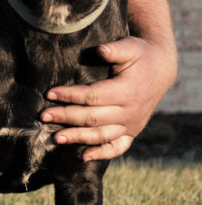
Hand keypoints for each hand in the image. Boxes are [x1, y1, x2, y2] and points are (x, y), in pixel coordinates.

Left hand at [41, 36, 176, 160]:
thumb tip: (100, 50)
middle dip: (66, 117)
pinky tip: (84, 157)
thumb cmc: (141, 56)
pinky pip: (118, 147)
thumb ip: (115, 50)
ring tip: (55, 138)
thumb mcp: (131, 47)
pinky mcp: (132, 132)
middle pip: (92, 118)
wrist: (161, 71)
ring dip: (78, 138)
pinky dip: (102, 153)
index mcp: (127, 91)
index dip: (70, 95)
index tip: (50, 93)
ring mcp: (132, 125)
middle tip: (43, 116)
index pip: (92, 96)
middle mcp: (129, 112)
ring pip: (101, 135)